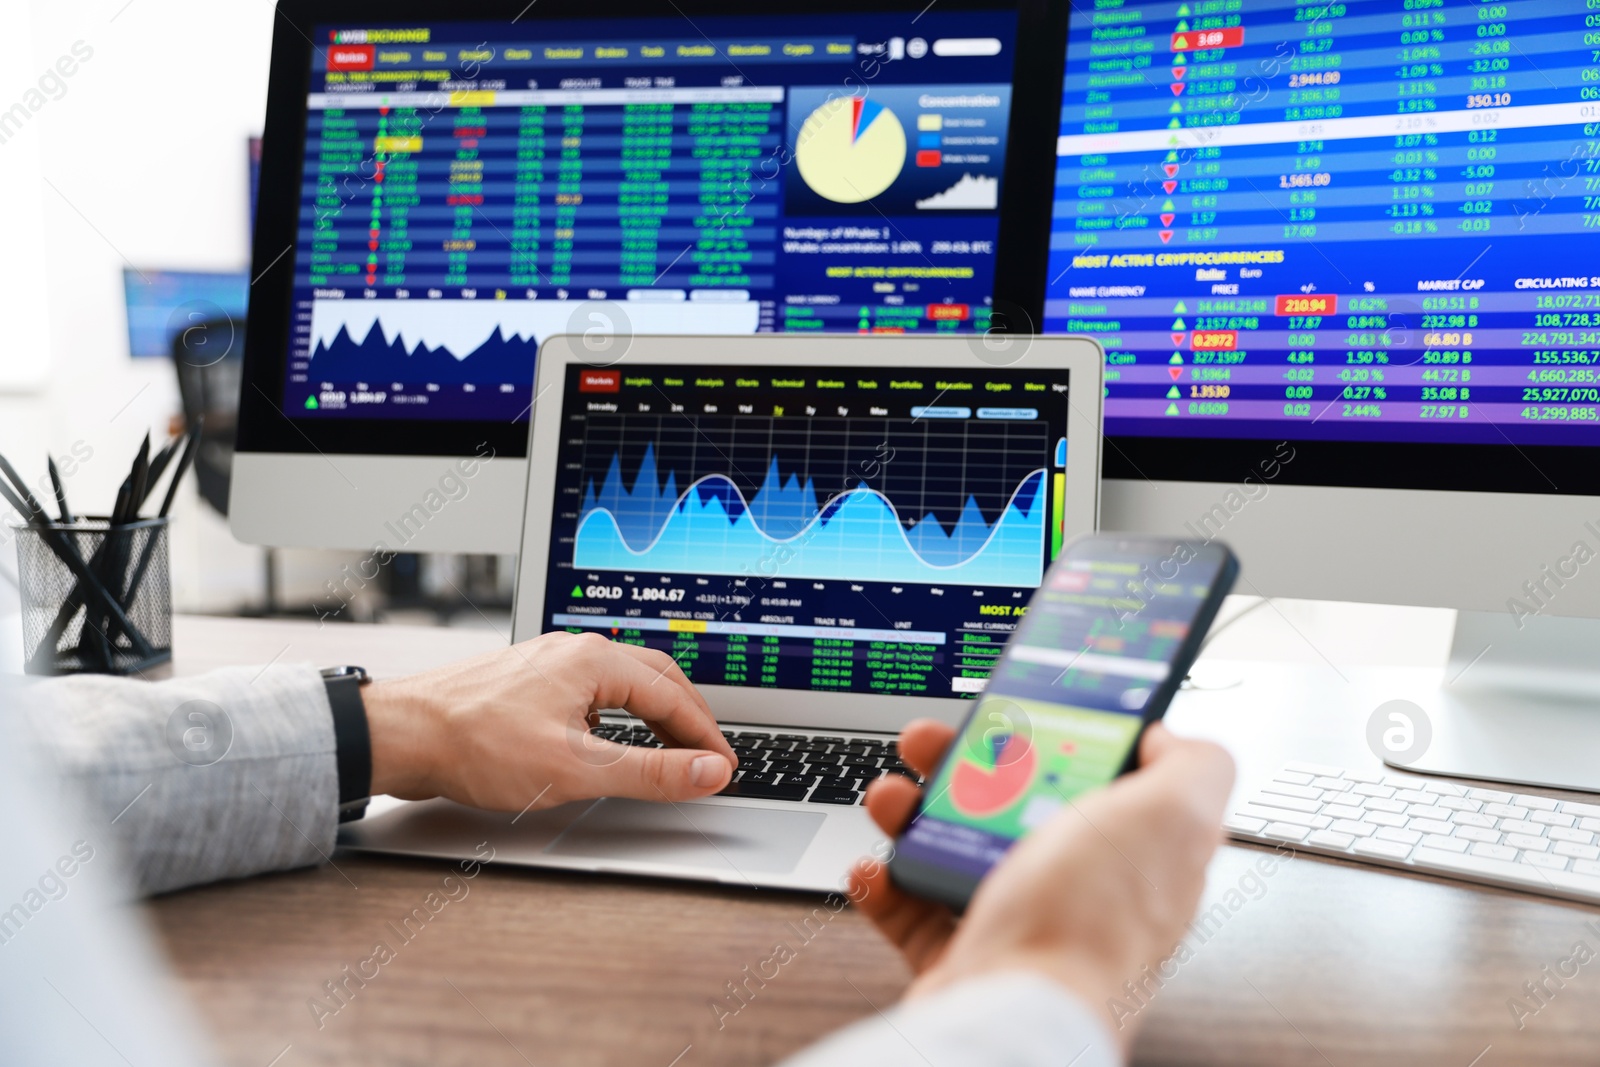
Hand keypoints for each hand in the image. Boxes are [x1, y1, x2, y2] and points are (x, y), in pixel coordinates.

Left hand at [360, 631, 736, 810]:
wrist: (402, 735)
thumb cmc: (474, 744)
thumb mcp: (577, 769)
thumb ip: (651, 772)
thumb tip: (707, 772)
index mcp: (596, 660)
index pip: (675, 696)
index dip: (706, 737)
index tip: (724, 768)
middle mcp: (575, 651)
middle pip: (656, 678)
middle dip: (689, 719)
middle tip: (707, 757)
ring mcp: (549, 664)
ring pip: (623, 682)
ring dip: (655, 715)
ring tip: (671, 749)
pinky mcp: (527, 683)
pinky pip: (592, 691)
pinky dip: (620, 715)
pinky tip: (610, 740)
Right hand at [851, 720, 1233, 1047]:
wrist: (1012, 1015)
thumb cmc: (1090, 927)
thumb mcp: (1173, 815)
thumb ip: (1194, 764)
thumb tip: (1171, 736)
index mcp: (1135, 852)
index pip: (1104, 777)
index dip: (1062, 733)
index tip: (1023, 706)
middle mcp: (1082, 891)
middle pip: (1020, 802)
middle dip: (968, 762)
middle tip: (937, 743)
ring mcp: (1021, 924)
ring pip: (961, 848)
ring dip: (917, 812)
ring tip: (895, 799)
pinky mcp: (967, 957)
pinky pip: (917, 909)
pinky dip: (889, 882)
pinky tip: (881, 865)